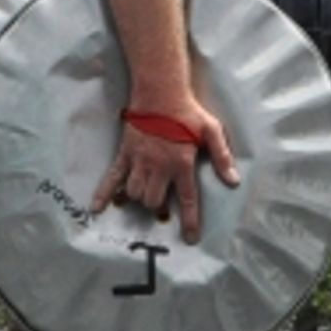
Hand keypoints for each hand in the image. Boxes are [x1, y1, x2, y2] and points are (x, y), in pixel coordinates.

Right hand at [93, 98, 239, 243]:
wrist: (160, 92)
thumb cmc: (187, 112)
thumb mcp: (212, 130)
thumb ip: (221, 157)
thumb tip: (233, 181)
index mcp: (181, 163)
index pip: (187, 199)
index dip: (189, 221)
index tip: (190, 238)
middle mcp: (159, 166)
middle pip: (153, 200)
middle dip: (158, 207)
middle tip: (162, 205)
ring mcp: (139, 160)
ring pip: (135, 192)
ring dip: (140, 199)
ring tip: (145, 195)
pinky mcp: (125, 153)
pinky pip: (112, 177)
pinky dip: (104, 193)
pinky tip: (97, 209)